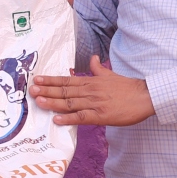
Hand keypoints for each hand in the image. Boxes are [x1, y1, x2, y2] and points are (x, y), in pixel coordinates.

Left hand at [32, 55, 153, 126]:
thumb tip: (93, 58)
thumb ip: (98, 68)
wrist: (145, 96)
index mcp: (91, 81)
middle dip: (47, 91)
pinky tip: (57, 119)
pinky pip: (82, 117)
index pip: (67, 80)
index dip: (50, 81)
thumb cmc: (128, 87)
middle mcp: (90, 90)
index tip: (36, 80)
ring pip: (70, 103)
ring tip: (39, 102)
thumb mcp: (111, 74)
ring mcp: (95, 103)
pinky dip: (69, 118)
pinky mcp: (101, 115)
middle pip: (64, 91)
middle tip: (31, 91)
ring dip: (53, 103)